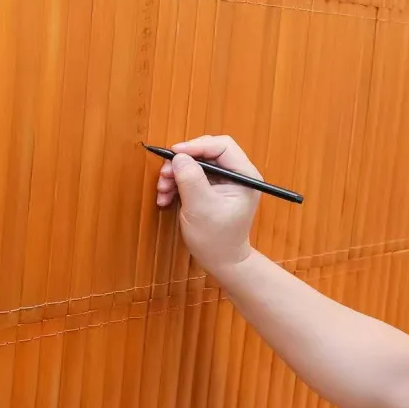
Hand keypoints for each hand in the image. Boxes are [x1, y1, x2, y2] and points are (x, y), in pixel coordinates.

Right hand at [155, 135, 261, 270]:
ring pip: (196, 164)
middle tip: (164, 174)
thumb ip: (191, 179)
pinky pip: (192, 176)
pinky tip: (166, 198)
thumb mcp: (200, 207)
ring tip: (163, 191)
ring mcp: (224, 182)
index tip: (174, 153)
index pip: (222, 146)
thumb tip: (179, 156)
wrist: (221, 262)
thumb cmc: (217, 239)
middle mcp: (237, 175)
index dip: (196, 146)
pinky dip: (177, 184)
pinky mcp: (212, 189)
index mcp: (245, 176)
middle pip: (207, 152)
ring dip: (176, 174)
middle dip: (183, 162)